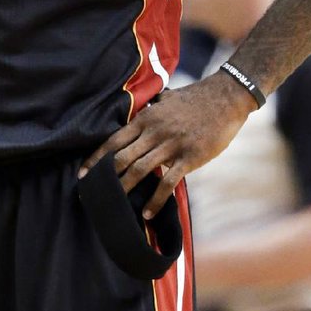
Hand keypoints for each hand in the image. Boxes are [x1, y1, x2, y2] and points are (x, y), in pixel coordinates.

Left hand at [79, 73, 254, 218]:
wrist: (226, 98)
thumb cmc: (196, 99)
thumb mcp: (167, 99)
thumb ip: (151, 108)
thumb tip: (141, 111)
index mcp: (146, 118)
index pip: (113, 140)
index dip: (97, 158)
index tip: (84, 173)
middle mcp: (154, 132)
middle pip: (121, 158)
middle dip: (105, 178)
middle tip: (93, 195)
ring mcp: (171, 145)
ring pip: (139, 170)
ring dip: (125, 190)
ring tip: (115, 206)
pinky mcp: (189, 158)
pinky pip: (167, 183)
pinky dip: (154, 200)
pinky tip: (146, 213)